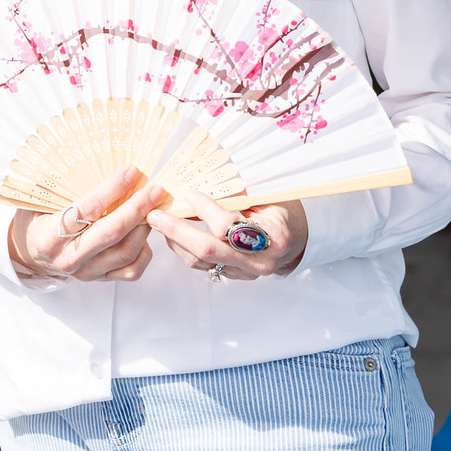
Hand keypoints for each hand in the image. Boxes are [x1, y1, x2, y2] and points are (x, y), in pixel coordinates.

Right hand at [8, 168, 162, 282]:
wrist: (31, 254)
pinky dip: (144, 250)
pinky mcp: (100, 279)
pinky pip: (131, 270)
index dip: (112, 189)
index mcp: (49, 234)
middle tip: (155, 189)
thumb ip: (62, 186)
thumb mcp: (39, 200)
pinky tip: (142, 232)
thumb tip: (98, 160)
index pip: (87, 209)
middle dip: (138, 208)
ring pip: (126, 251)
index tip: (132, 172)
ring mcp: (86, 271)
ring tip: (153, 207)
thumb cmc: (37, 220)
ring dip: (144, 226)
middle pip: (112, 232)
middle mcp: (69, 256)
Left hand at [147, 192, 307, 280]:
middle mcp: (259, 260)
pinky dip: (183, 248)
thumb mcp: (268, 196)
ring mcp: (246, 272)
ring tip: (158, 221)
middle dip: (177, 230)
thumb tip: (202, 174)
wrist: (296, 241)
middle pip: (208, 249)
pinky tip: (172, 233)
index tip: (188, 193)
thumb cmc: (280, 211)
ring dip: (175, 240)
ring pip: (201, 261)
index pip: (229, 226)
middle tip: (154, 214)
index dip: (205, 208)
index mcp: (273, 236)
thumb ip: (237, 191)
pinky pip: (202, 265)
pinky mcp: (234, 276)